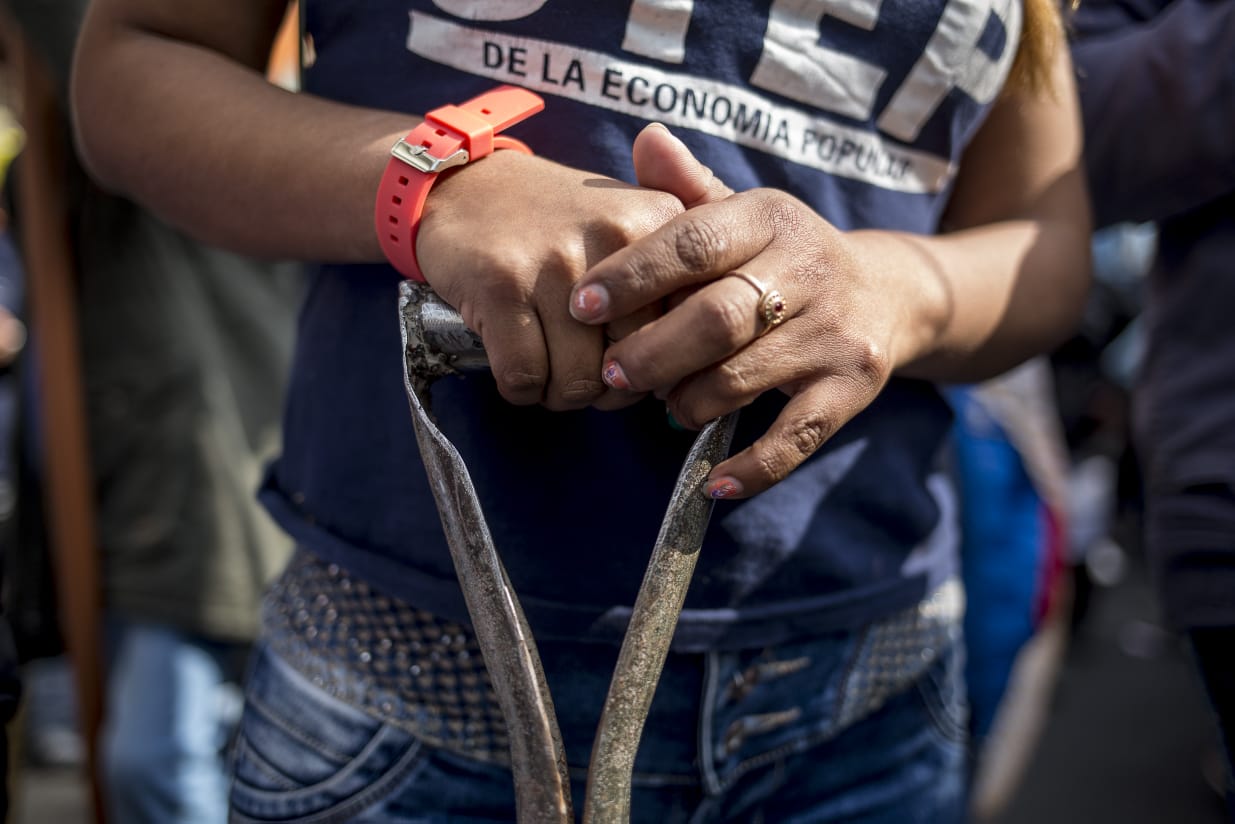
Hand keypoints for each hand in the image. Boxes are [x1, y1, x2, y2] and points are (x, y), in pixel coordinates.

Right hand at [414, 150, 682, 410]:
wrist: (466, 186)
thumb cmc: (557, 224)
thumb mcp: (629, 223)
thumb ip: (676, 279)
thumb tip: (693, 367)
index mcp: (661, 221)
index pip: (684, 331)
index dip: (655, 361)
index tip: (630, 356)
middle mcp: (616, 236)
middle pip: (634, 364)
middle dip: (606, 386)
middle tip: (581, 369)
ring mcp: (556, 261)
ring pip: (578, 383)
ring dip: (558, 393)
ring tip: (547, 365)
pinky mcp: (501, 285)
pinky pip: (524, 378)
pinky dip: (519, 388)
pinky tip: (514, 361)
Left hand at [571, 129, 914, 498]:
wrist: (890, 292)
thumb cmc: (784, 255)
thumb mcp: (743, 214)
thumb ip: (689, 188)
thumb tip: (644, 137)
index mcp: (771, 217)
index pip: (694, 240)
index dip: (633, 274)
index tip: (580, 304)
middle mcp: (810, 268)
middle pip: (718, 317)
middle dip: (652, 351)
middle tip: (610, 372)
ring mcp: (835, 333)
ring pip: (745, 378)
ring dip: (690, 401)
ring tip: (663, 405)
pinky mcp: (853, 387)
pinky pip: (796, 438)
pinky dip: (753, 468)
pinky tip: (713, 484)